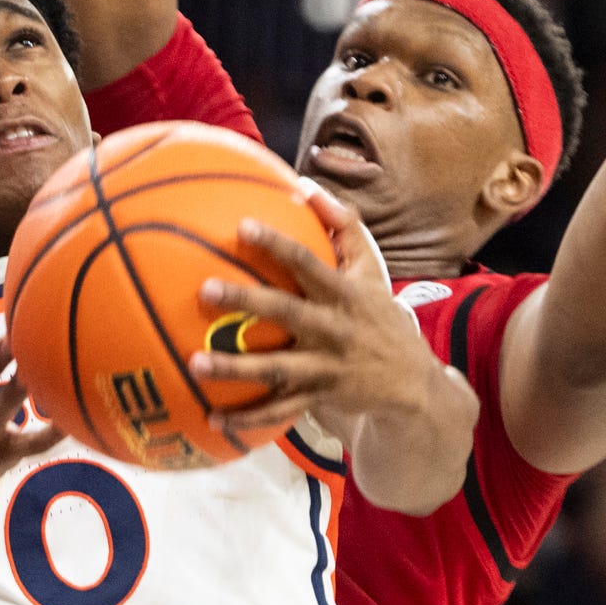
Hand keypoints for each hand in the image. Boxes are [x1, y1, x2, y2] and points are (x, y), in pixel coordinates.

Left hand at [187, 186, 473, 437]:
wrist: (410, 381)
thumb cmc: (378, 314)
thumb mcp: (371, 268)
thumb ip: (343, 225)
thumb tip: (306, 185)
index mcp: (343, 293)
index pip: (308, 262)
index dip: (277, 244)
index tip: (242, 226)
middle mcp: (332, 329)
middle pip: (285, 312)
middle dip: (246, 300)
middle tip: (204, 290)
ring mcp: (324, 366)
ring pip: (275, 369)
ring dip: (235, 367)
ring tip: (194, 364)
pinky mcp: (317, 397)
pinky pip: (278, 411)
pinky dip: (247, 417)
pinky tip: (212, 419)